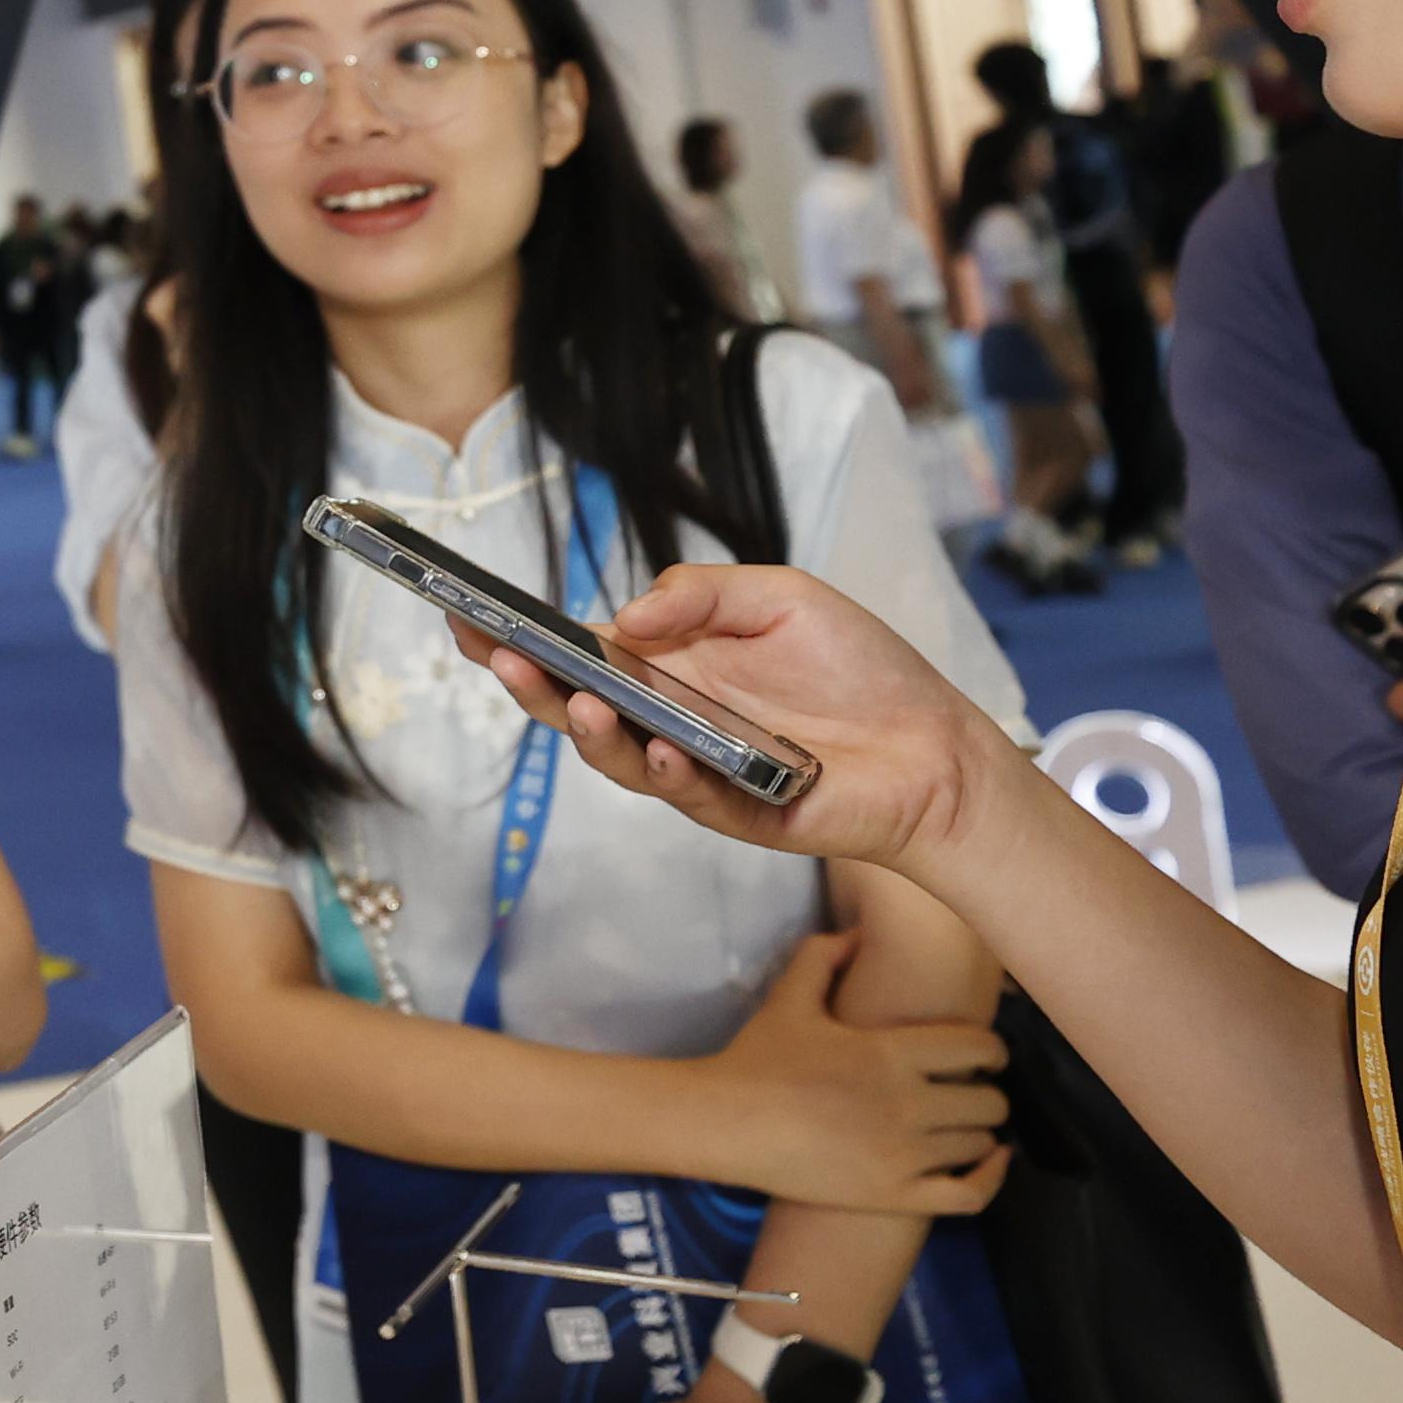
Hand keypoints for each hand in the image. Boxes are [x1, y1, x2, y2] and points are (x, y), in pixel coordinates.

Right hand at [446, 561, 1009, 880]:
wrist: (935, 746)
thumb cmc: (860, 669)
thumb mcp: (781, 597)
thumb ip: (701, 592)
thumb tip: (623, 615)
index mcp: (667, 664)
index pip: (578, 651)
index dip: (522, 637)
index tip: (466, 614)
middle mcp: (666, 717)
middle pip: (573, 706)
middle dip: (528, 683)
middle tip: (495, 654)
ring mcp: (692, 767)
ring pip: (616, 758)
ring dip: (588, 733)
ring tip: (578, 703)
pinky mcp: (732, 809)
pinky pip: (685, 795)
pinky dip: (669, 772)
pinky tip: (665, 747)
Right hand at [699, 926, 1010, 1211]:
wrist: (722, 1123)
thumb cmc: (756, 1059)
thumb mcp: (789, 999)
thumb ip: (825, 957)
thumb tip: (858, 933)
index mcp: (892, 1053)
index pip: (979, 1048)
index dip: (992, 1050)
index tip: (986, 1056)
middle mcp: (908, 1104)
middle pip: (989, 1101)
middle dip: (985, 1093)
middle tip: (967, 1092)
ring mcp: (903, 1155)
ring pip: (979, 1143)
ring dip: (980, 1133)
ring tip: (964, 1125)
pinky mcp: (893, 1195)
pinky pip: (969, 1195)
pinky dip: (990, 1178)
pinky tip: (990, 1161)